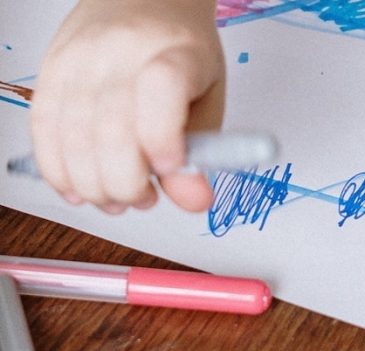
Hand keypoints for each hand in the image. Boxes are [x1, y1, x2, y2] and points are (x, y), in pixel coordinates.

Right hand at [31, 0, 224, 212]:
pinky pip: (42, 132)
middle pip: (111, 129)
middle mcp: (121, 51)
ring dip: (95, 187)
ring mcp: (77, 61)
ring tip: (119, 198)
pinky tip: (81, 189)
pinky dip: (59, 173)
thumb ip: (202, 152)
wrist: (143, 1)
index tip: (170, 168)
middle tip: (144, 198)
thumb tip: (193, 202)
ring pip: (72, 139)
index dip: (163, 138)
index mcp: (175, 51)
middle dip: (127, 185)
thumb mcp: (208, 98)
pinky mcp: (49, 72)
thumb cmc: (181, 54)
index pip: (163, 87)